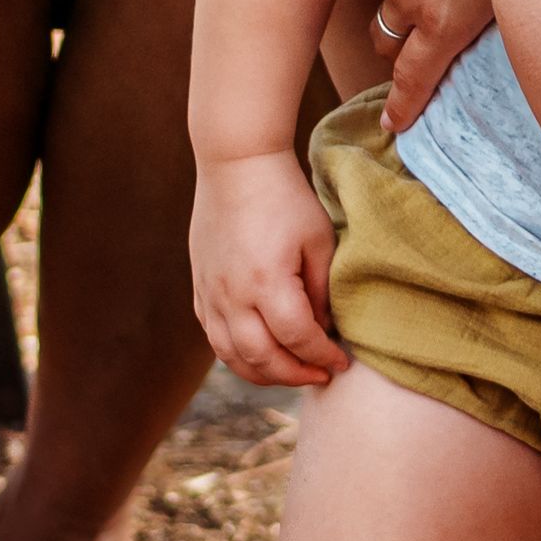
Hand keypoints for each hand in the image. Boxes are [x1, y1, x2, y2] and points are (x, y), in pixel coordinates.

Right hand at [191, 152, 348, 390]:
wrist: (236, 165)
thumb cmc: (285, 198)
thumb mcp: (318, 240)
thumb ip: (321, 291)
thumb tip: (321, 330)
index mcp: (267, 282)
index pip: (297, 338)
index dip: (321, 356)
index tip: (340, 362)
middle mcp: (233, 295)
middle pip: (261, 358)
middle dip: (295, 374)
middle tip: (321, 375)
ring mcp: (211, 294)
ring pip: (232, 356)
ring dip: (263, 374)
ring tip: (291, 372)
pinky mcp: (200, 289)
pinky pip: (214, 338)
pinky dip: (236, 356)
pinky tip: (259, 355)